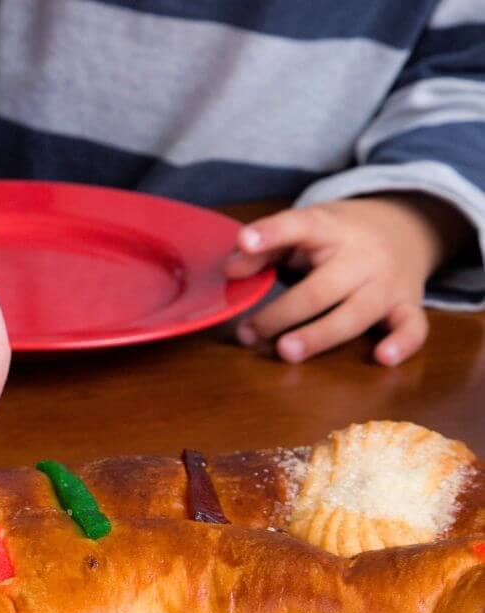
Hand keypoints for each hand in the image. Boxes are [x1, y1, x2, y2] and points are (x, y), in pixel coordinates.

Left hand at [225, 194, 467, 365]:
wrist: (404, 228)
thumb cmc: (335, 236)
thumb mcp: (301, 229)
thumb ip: (264, 248)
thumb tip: (229, 270)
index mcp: (329, 229)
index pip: (300, 226)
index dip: (272, 233)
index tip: (245, 241)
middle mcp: (362, 256)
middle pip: (321, 289)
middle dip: (283, 313)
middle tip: (248, 333)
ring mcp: (387, 283)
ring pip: (356, 314)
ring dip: (320, 335)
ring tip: (285, 351)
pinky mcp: (407, 305)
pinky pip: (413, 327)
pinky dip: (403, 343)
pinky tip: (382, 358)